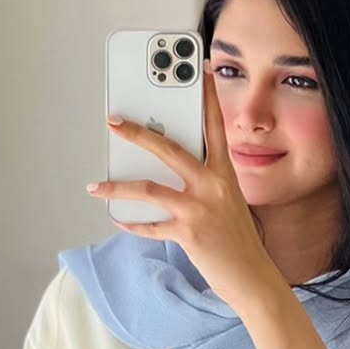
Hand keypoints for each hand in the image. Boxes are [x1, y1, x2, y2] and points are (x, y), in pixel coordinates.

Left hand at [86, 63, 283, 309]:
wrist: (253, 279)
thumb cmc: (239, 242)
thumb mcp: (229, 204)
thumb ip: (207, 184)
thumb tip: (171, 172)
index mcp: (225, 174)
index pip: (215, 126)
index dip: (208, 96)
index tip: (200, 69)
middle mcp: (213, 186)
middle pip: (170, 148)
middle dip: (138, 133)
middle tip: (115, 122)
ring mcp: (200, 209)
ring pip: (150, 188)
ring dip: (118, 185)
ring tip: (97, 184)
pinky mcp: (189, 234)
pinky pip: (150, 226)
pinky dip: (132, 223)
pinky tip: (118, 218)